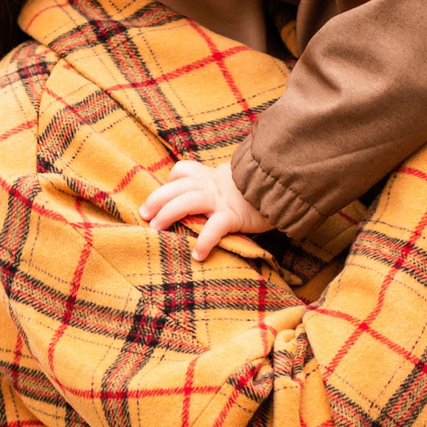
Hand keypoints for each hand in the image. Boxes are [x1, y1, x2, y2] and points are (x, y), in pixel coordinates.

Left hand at [141, 160, 274, 259]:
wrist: (282, 187)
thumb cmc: (256, 191)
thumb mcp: (232, 181)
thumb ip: (215, 185)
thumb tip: (201, 196)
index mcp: (210, 176)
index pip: (182, 171)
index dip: (169, 181)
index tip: (163, 194)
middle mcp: (211, 185)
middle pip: (176, 187)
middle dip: (156, 200)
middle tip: (144, 215)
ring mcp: (220, 200)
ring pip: (186, 202)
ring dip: (167, 215)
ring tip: (156, 230)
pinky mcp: (233, 216)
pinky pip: (213, 228)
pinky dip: (203, 242)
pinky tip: (197, 255)